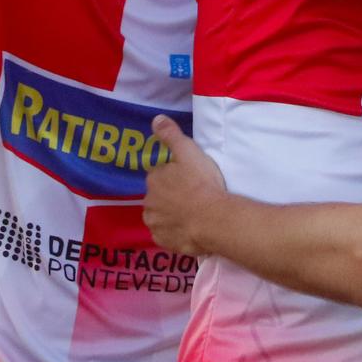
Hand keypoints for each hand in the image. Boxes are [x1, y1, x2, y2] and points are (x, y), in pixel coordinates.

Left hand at [142, 116, 228, 255]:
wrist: (213, 219)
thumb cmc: (202, 183)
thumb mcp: (188, 151)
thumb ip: (171, 135)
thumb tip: (155, 119)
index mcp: (153, 180)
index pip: (159, 176)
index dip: (174, 178)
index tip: (189, 180)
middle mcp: (148, 202)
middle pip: (158, 197)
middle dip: (170, 197)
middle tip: (192, 197)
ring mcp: (155, 224)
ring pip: (160, 217)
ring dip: (170, 215)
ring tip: (191, 215)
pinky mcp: (163, 242)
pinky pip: (166, 235)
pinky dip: (174, 232)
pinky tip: (189, 229)